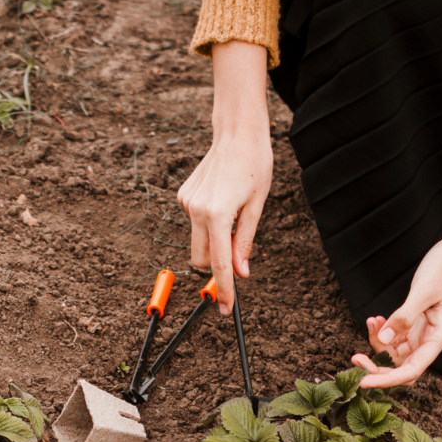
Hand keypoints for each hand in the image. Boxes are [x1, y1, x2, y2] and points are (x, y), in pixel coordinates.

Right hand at [177, 41, 272, 313]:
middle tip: (238, 263)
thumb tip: (240, 272)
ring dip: (213, 241)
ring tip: (235, 215)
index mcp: (217, 215)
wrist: (236, 132)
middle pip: (200, 259)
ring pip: (197, 240)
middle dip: (215, 267)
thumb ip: (245, 242)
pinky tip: (222, 200)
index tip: (226, 309)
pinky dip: (208, 223)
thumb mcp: (257, 206)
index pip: (218, 263)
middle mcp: (196, 211)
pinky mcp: (184, 196)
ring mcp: (187, 203)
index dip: (224, 289)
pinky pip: (196, 222)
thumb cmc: (254, 165)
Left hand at [352, 218, 441, 387]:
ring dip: (378, 342)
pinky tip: (376, 319)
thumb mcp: (423, 291)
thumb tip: (385, 339)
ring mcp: (423, 332)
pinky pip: (395, 336)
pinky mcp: (416, 323)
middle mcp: (431, 340)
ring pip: (395, 352)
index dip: (387, 380)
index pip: (412, 370)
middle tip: (355, 357)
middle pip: (401, 366)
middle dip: (377, 365)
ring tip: (372, 321)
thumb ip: (404, 316)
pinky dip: (383, 330)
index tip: (363, 382)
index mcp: (439, 338)